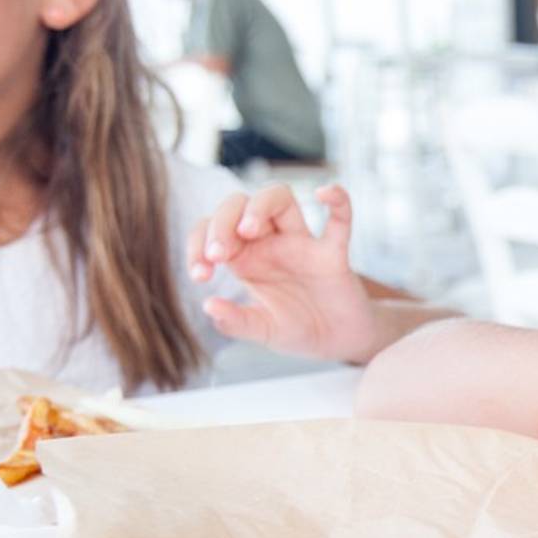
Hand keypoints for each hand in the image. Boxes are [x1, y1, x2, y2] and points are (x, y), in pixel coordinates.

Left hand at [188, 184, 382, 362]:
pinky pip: (339, 220)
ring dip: (260, 205)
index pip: (212, 229)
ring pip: (280, 199)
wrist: (338, 344)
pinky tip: (324, 193)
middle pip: (241, 205)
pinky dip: (337, 201)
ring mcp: (302, 244)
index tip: (200, 276)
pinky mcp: (333, 254)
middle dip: (222, 222)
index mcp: (246, 258)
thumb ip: (236, 322)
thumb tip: (208, 306)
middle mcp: (270, 243)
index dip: (198, 243)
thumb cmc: (298, 330)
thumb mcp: (262, 331)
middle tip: (218, 255)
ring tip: (247, 229)